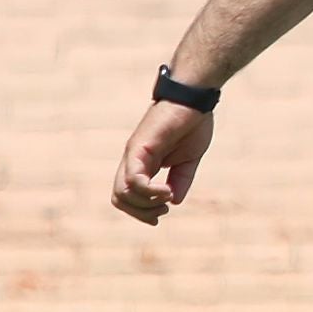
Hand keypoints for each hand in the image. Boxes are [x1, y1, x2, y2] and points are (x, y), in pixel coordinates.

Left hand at [112, 102, 214, 224]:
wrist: (193, 99)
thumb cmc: (192, 124)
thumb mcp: (188, 160)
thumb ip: (180, 180)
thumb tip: (173, 200)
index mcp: (142, 164)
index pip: (127, 196)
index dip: (142, 210)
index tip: (164, 209)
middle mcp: (133, 160)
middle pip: (119, 198)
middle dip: (141, 213)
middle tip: (163, 210)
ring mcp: (133, 154)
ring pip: (123, 192)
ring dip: (145, 204)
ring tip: (166, 197)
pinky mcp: (139, 148)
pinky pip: (134, 180)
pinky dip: (149, 192)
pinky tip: (167, 191)